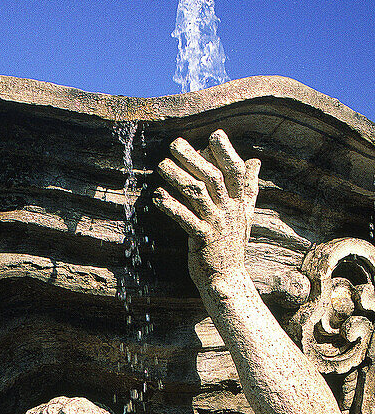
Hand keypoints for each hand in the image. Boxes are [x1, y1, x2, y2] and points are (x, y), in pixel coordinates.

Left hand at [154, 130, 259, 287]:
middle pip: (213, 177)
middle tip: (175, 143)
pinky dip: (171, 206)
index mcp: (240, 202)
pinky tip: (158, 196)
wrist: (228, 279)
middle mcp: (230, 210)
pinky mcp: (203, 240)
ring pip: (197, 194)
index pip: (236, 171)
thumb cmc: (232, 244)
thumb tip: (255, 161)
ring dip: (177, 177)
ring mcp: (217, 225)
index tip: (214, 134)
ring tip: (161, 165)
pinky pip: (185, 219)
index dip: (226, 151)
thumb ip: (249, 187)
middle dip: (193, 157)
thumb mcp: (245, 214)